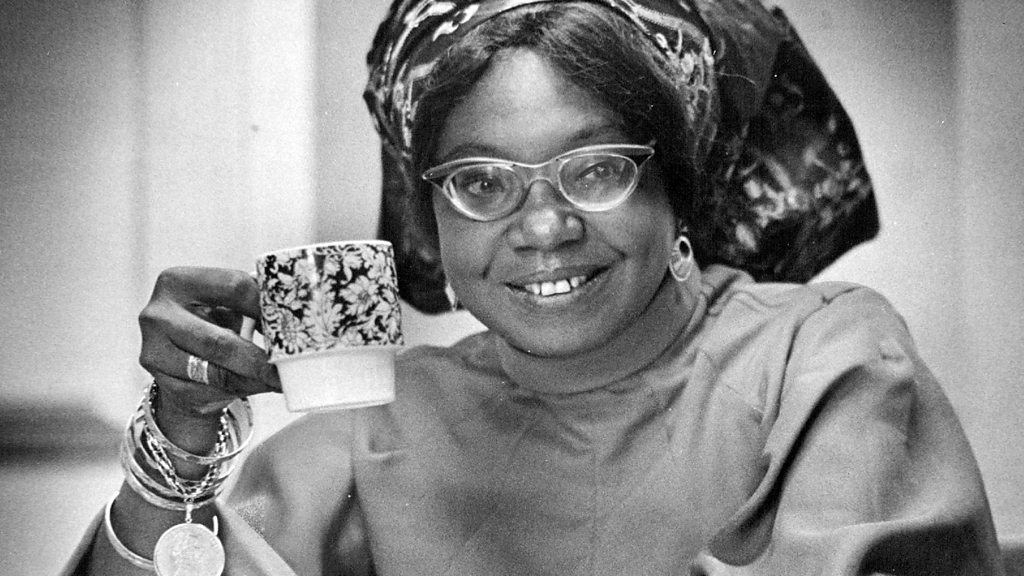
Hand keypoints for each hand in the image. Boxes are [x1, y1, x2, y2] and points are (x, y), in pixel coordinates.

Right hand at [138, 267, 279, 446]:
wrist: (179, 358)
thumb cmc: (212, 322)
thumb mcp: (224, 303)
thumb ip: (251, 300)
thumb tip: (299, 313)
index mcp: (178, 282)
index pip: (233, 287)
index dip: (266, 305)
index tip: (293, 320)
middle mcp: (157, 314)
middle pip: (219, 341)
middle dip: (258, 359)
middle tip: (287, 368)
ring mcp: (153, 350)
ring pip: (213, 373)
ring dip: (251, 380)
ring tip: (277, 381)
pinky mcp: (160, 382)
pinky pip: (206, 392)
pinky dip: (236, 392)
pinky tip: (254, 387)